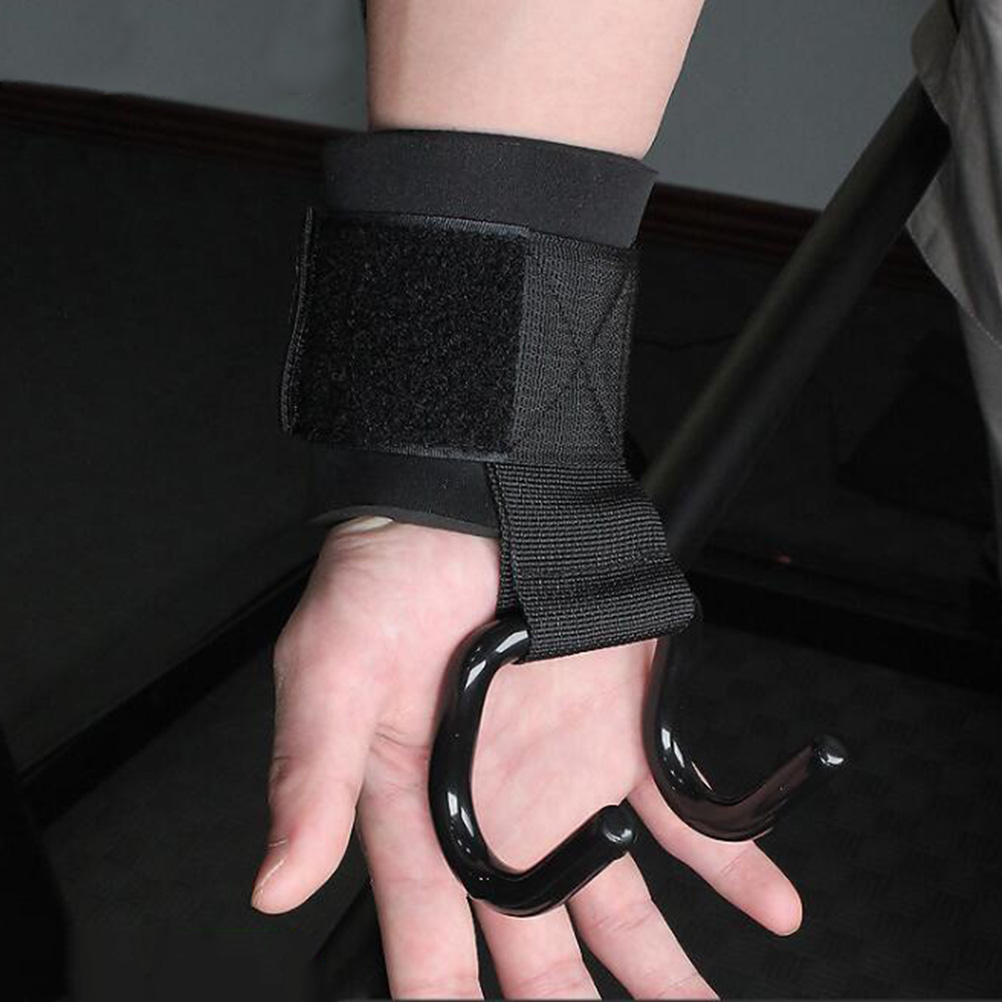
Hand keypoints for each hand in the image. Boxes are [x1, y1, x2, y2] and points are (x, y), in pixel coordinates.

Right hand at [252, 519, 801, 997]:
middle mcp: (493, 812)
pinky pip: (682, 818)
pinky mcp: (618, 739)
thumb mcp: (332, 669)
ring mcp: (562, 782)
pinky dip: (732, 862)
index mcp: (413, 809)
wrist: (472, 498)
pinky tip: (770, 904)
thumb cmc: (389, 573)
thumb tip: (273, 882)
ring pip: (617, 908)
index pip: (428, 947)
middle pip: (535, 953)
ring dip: (665, 975)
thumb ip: (309, 778)